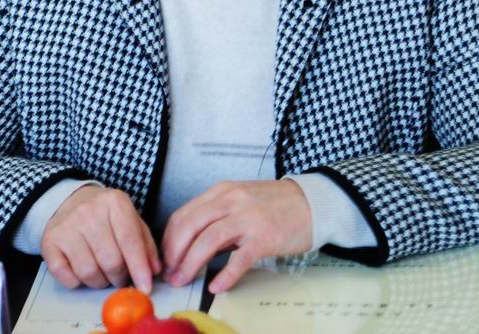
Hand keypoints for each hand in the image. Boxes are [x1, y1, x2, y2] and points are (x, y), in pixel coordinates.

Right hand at [40, 185, 161, 292]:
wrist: (69, 201)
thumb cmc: (105, 216)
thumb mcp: (130, 219)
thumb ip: (145, 244)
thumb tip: (153, 271)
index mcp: (114, 202)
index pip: (130, 241)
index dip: (139, 269)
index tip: (145, 288)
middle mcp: (89, 211)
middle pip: (111, 261)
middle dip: (120, 277)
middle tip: (120, 278)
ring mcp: (67, 225)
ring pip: (89, 272)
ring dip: (99, 282)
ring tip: (102, 273)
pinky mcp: (49, 241)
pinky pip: (66, 276)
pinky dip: (76, 282)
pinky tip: (81, 272)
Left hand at [161, 179, 312, 292]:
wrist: (313, 203)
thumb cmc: (276, 204)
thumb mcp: (240, 199)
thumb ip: (217, 215)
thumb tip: (192, 243)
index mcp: (221, 191)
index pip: (184, 214)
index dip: (169, 239)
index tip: (165, 258)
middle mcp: (231, 201)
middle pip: (190, 226)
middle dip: (174, 253)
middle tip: (170, 273)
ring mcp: (248, 218)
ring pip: (208, 240)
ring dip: (191, 264)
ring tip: (185, 280)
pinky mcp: (265, 237)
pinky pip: (239, 259)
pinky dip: (225, 275)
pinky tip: (216, 286)